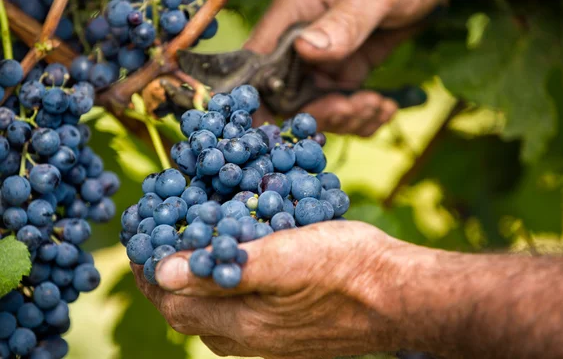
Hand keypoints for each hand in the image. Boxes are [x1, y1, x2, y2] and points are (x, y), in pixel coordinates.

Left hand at [131, 221, 427, 358]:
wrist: (400, 296)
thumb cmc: (348, 267)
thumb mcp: (285, 255)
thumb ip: (225, 267)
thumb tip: (163, 273)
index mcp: (243, 322)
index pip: (173, 302)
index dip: (149, 273)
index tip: (139, 242)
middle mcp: (252, 340)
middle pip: (190, 314)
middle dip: (168, 282)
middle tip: (161, 246)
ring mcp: (272, 342)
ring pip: (215, 319)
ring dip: (196, 289)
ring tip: (193, 257)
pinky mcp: (291, 337)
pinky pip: (243, 320)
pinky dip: (226, 295)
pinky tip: (240, 275)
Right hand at [246, 0, 453, 135]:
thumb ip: (344, 21)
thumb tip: (305, 49)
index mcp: (295, 5)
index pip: (259, 55)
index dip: (262, 93)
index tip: (284, 122)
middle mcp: (301, 34)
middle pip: (287, 91)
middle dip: (319, 110)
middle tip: (354, 110)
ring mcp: (322, 56)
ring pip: (316, 105)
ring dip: (346, 117)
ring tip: (378, 107)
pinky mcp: (344, 69)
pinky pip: (341, 104)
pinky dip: (361, 116)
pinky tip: (384, 107)